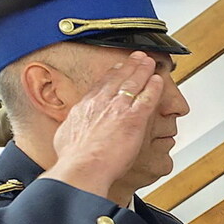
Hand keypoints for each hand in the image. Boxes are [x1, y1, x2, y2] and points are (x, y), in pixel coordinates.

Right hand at [47, 52, 164, 199]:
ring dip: (143, 71)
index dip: (111, 74)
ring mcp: (118, 109)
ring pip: (133, 84)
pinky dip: (154, 88)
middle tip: (138, 57)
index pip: (100, 85)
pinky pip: (147, 99)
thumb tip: (70, 133)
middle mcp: (101, 103)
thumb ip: (72, 130)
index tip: (117, 68)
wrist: (82, 167)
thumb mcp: (64, 137)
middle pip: (118, 78)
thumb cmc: (73, 159)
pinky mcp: (134, 119)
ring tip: (150, 62)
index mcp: (85, 107)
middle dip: (129, 65)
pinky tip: (159, 81)